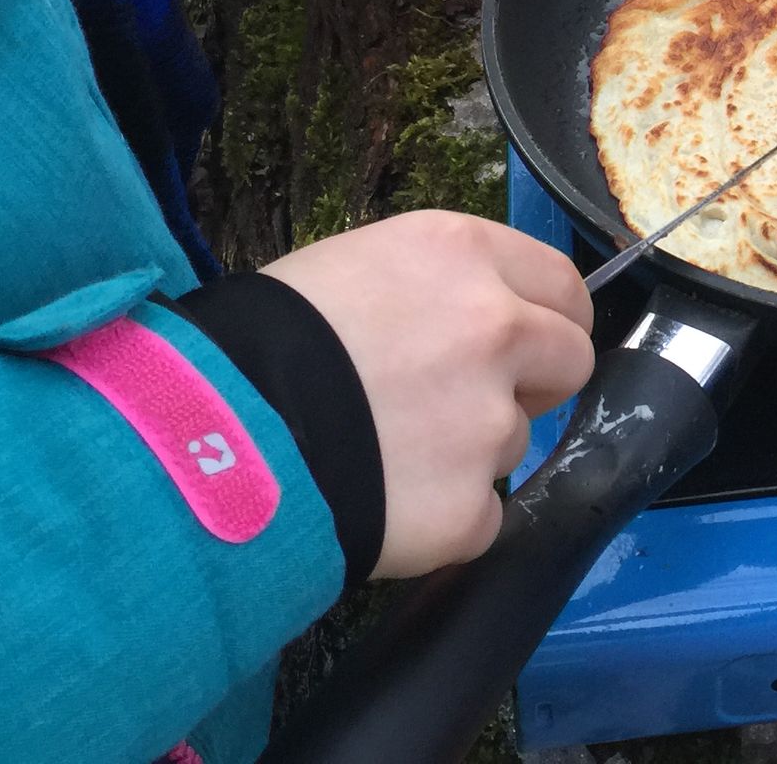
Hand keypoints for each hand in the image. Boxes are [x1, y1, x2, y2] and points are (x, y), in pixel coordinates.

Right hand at [262, 212, 595, 577]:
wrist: (206, 433)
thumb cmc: (262, 338)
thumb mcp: (354, 267)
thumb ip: (439, 289)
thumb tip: (472, 319)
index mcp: (466, 256)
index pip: (563, 285)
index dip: (545, 316)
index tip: (523, 341)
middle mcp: (497, 329)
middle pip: (570, 358)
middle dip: (533, 382)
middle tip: (464, 401)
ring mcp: (488, 423)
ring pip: (513, 442)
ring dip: (468, 452)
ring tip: (384, 453)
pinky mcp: (467, 509)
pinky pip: (479, 518)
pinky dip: (441, 521)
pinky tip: (381, 504)